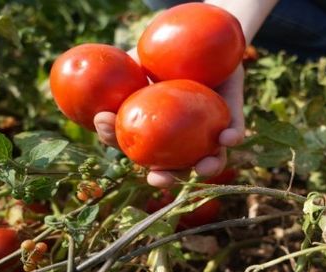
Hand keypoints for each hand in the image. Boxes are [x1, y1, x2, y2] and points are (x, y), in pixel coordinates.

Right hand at [93, 64, 245, 187]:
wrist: (202, 39)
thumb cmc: (161, 53)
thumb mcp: (134, 62)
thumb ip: (117, 78)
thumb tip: (89, 92)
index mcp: (154, 130)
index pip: (133, 145)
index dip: (119, 143)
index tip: (109, 131)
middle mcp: (182, 138)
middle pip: (173, 167)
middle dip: (165, 177)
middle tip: (157, 177)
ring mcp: (209, 131)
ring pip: (211, 159)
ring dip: (207, 167)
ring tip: (201, 167)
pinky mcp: (233, 118)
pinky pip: (236, 131)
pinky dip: (233, 136)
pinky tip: (227, 138)